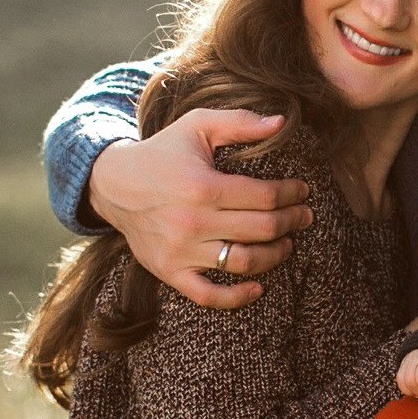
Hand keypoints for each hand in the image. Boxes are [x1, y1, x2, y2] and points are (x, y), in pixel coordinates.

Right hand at [87, 109, 313, 309]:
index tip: (302, 191)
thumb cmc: (163, 152)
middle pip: (262, 229)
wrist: (113, 184)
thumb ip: (239, 122)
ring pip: (243, 263)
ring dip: (275, 256)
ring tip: (287, 244)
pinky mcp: (170, 271)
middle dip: (292, 222)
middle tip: (304, 216)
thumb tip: (280, 122)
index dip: (292, 194)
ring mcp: (181, 251)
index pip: (265, 197)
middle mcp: (193, 222)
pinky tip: (258, 287)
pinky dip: (236, 297)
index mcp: (203, 187)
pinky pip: (208, 295)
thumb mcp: (197, 126)